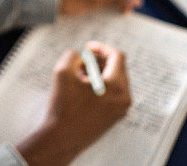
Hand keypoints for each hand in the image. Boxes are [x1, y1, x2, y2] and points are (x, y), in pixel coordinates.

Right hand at [17, 43, 131, 165]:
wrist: (62, 138)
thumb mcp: (63, 72)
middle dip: (99, 61)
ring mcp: (120, 110)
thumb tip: (80, 57)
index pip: (117, 56)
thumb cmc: (63, 106)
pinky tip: (82, 89)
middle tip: (81, 61)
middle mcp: (124, 98)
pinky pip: (113, 94)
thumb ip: (73, 55)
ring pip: (115, 81)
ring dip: (99, 73)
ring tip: (79, 75)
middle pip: (118, 68)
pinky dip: (100, 86)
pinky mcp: (114, 117)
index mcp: (116, 86)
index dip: (102, 47)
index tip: (87, 47)